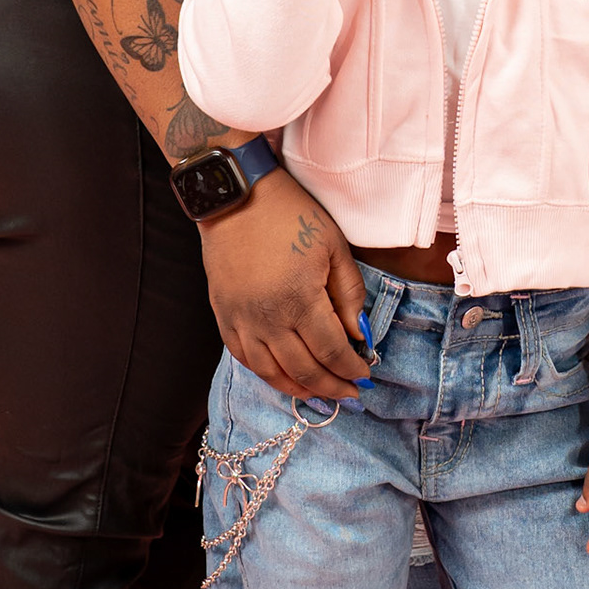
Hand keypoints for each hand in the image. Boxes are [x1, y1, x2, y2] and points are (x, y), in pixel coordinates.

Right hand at [200, 168, 371, 402]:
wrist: (236, 194)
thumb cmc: (290, 213)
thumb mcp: (333, 245)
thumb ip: (349, 293)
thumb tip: (358, 335)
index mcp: (299, 299)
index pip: (331, 351)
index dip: (351, 369)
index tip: (365, 375)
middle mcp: (268, 318)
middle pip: (304, 369)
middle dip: (331, 386)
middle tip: (350, 393)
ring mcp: (241, 320)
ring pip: (272, 373)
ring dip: (300, 389)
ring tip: (320, 394)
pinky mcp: (223, 315)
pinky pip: (244, 358)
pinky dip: (266, 374)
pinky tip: (283, 376)